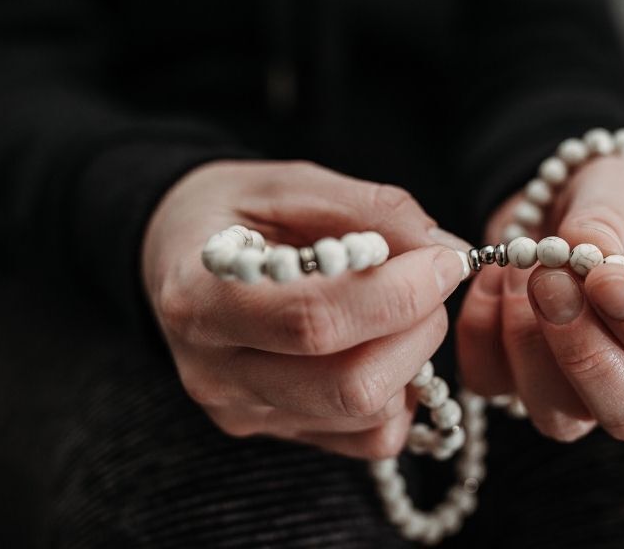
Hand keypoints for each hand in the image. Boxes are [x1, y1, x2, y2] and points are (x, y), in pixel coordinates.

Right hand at [142, 160, 468, 458]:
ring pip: (367, 416)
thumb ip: (367, 208)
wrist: (177, 257)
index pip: (313, 321)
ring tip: (400, 305)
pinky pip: (370, 440)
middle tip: (430, 279)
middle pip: (349, 386)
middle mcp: (214, 373)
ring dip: (413, 357)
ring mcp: (244, 412)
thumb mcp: (286, 183)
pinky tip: (380, 346)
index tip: (443, 258)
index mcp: (198, 299)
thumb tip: (446, 249)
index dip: (397, 293)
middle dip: (417, 328)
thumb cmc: (230, 212)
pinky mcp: (276, 433)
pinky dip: (400, 393)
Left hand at [455, 156, 623, 441]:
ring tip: (519, 268)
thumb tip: (586, 246)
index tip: (607, 280)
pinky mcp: (516, 382)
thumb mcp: (620, 184)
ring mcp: (580, 392)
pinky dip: (480, 330)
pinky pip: (491, 382)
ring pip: (559, 417)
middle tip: (550, 281)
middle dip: (586, 353)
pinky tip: (490, 277)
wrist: (554, 205)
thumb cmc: (611, 199)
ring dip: (527, 340)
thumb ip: (610, 214)